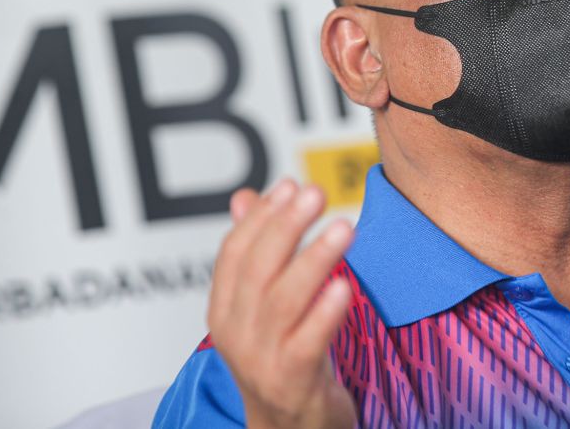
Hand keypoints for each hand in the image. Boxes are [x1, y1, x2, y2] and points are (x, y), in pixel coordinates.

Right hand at [207, 180, 356, 428]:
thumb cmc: (280, 360)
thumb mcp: (260, 308)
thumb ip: (254, 253)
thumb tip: (244, 198)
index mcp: (224, 310)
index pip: (235, 253)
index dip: (262, 217)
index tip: (290, 186)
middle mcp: (237, 334)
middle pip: (258, 269)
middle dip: (286, 226)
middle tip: (316, 194)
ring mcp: (262, 360)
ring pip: (284, 300)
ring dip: (314, 259)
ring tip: (343, 228)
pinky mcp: (293, 382)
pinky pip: (309, 341)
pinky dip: (325, 312)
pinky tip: (345, 286)